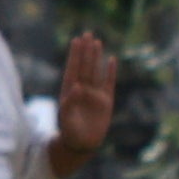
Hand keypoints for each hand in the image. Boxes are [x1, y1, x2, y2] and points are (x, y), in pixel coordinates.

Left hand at [50, 31, 118, 165]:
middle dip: (86, 50)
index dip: (75, 55)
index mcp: (70, 91)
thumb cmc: (70, 132)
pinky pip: (108, 83)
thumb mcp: (66, 118)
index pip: (73, 69)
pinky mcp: (105, 101)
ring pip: (95, 71)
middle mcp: (82, 89)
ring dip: (96, 57)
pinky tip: (112, 60)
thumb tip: (77, 87)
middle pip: (85, 66)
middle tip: (87, 33)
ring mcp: (94, 94)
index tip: (76, 40)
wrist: (82, 144)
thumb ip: (69, 103)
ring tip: (97, 42)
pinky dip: (110, 72)